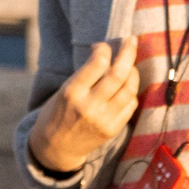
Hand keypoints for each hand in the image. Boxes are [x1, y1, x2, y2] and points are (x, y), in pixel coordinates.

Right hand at [27, 38, 140, 173]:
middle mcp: (89, 106)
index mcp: (72, 92)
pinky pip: (130, 104)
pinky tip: (126, 86)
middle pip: (118, 74)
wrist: (55, 148)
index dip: (104, 49)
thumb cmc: (56, 113)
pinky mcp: (113, 129)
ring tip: (130, 64)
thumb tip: (106, 53)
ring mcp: (103, 119)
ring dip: (133, 72)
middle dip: (128, 53)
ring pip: (129, 89)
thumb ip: (85, 75)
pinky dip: (131, 91)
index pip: (97, 63)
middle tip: (131, 40)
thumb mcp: (63, 90)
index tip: (103, 46)